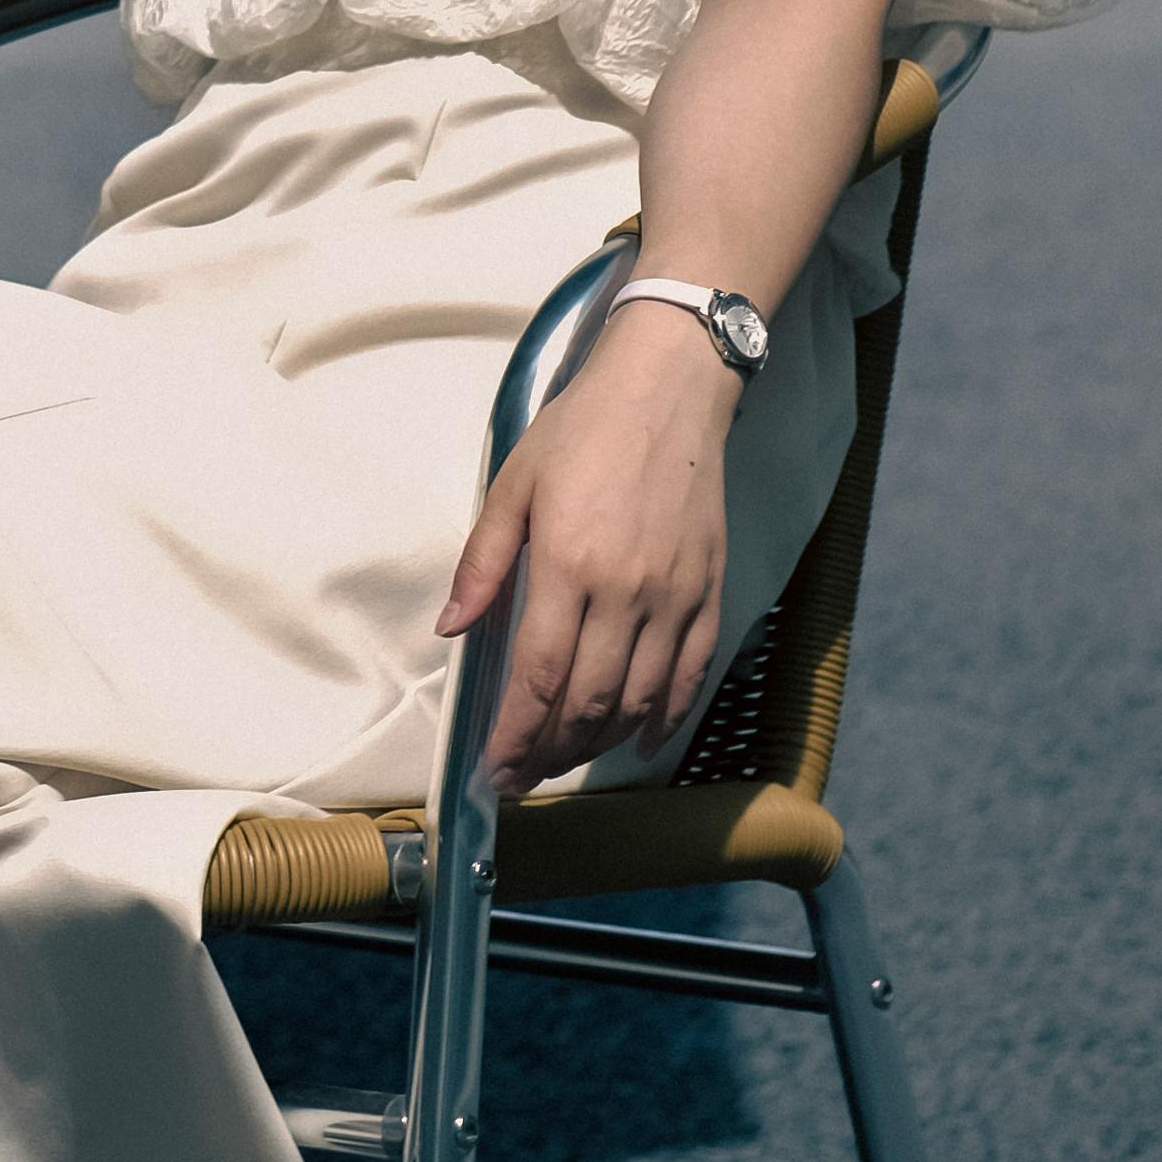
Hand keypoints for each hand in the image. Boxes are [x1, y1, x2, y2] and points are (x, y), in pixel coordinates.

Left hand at [437, 305, 733, 790]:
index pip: (539, 676)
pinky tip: (638, 740)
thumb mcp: (514, 483)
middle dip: (550, 751)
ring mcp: (675, 595)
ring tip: (566, 760)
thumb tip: (452, 629)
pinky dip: (664, 718)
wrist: (669, 386)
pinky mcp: (709, 591)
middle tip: (524, 775)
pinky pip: (690, 675)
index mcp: (568, 563)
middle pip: (588, 701)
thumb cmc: (582, 428)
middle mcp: (626, 590)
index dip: (515, 735)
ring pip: (638, 699)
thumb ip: (483, 562)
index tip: (496, 770)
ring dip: (599, 743)